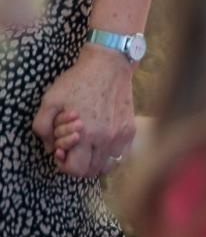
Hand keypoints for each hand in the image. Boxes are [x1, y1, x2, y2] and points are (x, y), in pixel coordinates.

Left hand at [32, 43, 135, 177]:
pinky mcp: (131, 129)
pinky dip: (110, 155)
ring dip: (95, 162)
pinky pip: (121, 154)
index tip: (61, 152)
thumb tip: (50, 147)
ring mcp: (121, 135)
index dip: (64, 165)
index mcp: (86, 134)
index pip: (76, 169)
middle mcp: (106, 138)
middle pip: (92, 171)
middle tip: (72, 150)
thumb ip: (43, 127)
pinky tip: (101, 143)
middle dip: (78, 165)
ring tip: (87, 149)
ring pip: (108, 166)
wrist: (109, 65)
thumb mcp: (50, 101)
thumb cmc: (78, 81)